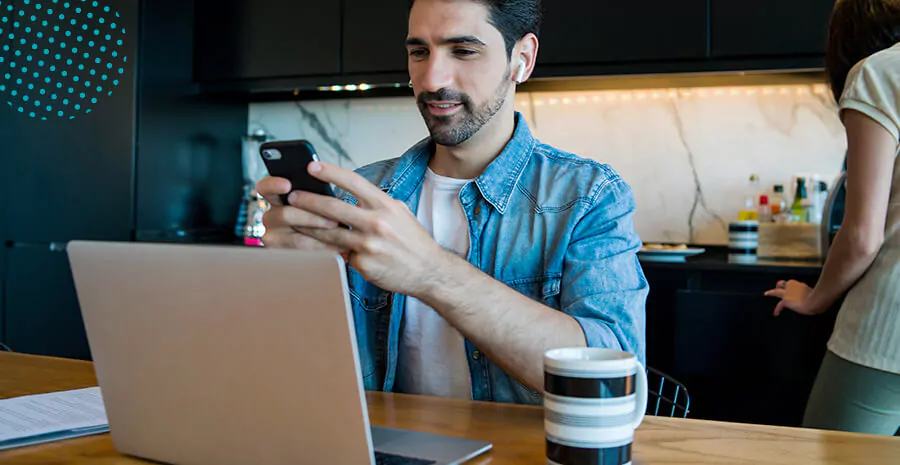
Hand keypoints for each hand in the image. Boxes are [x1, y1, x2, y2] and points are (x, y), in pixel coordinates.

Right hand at [256, 176, 346, 252]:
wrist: (327, 242)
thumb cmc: (322, 215)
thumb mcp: (318, 201)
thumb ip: (315, 195)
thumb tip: (326, 189)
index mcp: (277, 198)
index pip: (265, 187)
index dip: (273, 185)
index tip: (287, 185)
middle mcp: (271, 217)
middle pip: (285, 214)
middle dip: (313, 217)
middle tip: (334, 220)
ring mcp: (273, 237)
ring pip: (296, 238)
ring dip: (321, 234)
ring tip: (340, 232)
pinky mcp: (282, 253)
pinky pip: (303, 253)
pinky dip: (323, 249)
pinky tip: (338, 246)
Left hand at [287, 161, 448, 295]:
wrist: (429, 271)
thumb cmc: (413, 241)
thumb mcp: (400, 213)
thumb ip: (377, 204)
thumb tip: (354, 195)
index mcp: (386, 206)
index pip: (353, 182)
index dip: (330, 172)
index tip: (312, 167)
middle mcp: (377, 223)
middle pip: (333, 208)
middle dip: (308, 201)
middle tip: (292, 196)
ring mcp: (369, 245)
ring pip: (329, 234)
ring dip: (308, 226)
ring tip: (292, 220)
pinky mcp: (363, 264)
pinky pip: (340, 255)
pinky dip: (329, 251)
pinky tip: (313, 248)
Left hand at [764, 280, 823, 316]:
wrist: (816, 300)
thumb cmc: (820, 298)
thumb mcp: (819, 294)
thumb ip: (818, 294)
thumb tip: (827, 297)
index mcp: (801, 286)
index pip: (794, 284)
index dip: (792, 287)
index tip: (793, 289)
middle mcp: (793, 287)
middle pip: (783, 283)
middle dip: (779, 285)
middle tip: (777, 286)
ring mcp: (788, 293)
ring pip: (776, 291)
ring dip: (771, 292)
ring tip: (767, 294)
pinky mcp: (786, 300)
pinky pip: (779, 305)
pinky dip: (777, 310)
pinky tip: (776, 314)